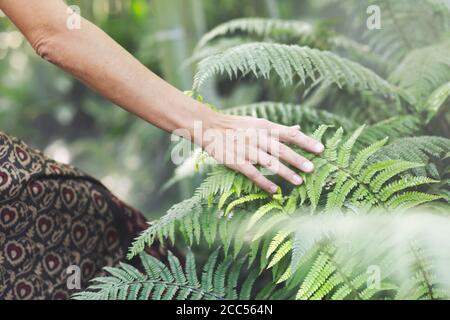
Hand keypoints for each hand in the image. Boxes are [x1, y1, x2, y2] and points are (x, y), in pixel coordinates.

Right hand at [199, 114, 324, 193]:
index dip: (306, 141)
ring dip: (285, 172)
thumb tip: (298, 128)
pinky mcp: (236, 161)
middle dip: (297, 159)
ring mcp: (246, 149)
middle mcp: (257, 137)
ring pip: (269, 162)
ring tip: (299, 181)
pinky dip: (264, 182)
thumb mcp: (258, 122)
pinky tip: (275, 190)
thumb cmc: (236, 125)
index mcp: (264, 127)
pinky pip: (252, 173)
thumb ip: (278, 129)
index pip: (289, 134)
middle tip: (312, 168)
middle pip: (281, 149)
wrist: (209, 127)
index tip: (321, 150)